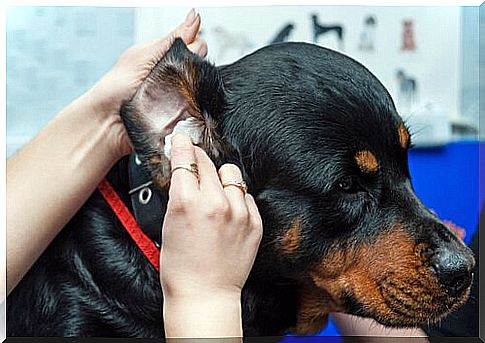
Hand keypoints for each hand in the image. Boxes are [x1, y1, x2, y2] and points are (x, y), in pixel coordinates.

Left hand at [82, 9, 207, 157]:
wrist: (107, 122)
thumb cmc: (116, 88)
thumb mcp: (145, 55)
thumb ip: (174, 39)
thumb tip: (195, 16)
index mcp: (165, 56)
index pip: (196, 45)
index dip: (195, 48)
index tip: (187, 52)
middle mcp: (174, 75)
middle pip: (202, 66)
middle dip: (196, 68)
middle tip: (175, 75)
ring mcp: (179, 96)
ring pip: (203, 88)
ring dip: (196, 89)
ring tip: (175, 93)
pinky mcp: (181, 116)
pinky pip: (198, 110)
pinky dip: (196, 108)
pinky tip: (183, 107)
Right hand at [160, 134, 262, 336]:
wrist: (205, 294)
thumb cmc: (180, 267)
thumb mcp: (168, 224)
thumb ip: (179, 194)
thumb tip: (183, 172)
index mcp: (186, 202)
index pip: (185, 159)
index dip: (182, 145)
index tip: (182, 139)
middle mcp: (215, 203)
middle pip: (207, 163)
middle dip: (198, 158)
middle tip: (194, 160)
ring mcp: (238, 212)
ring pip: (231, 174)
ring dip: (220, 177)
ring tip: (214, 191)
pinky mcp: (254, 223)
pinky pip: (245, 195)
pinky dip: (236, 197)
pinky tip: (228, 210)